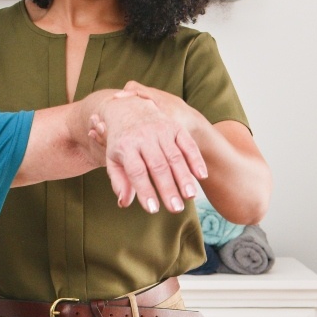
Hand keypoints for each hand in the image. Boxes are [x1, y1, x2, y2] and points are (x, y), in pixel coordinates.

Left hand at [89, 89, 205, 212]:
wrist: (130, 108)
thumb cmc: (121, 141)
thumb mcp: (113, 159)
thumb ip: (118, 181)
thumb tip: (125, 203)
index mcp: (126, 146)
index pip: (137, 172)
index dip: (145, 191)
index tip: (153, 209)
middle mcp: (144, 136)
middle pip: (158, 166)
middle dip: (168, 189)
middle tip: (176, 209)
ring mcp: (161, 130)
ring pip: (175, 157)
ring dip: (184, 178)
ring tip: (190, 197)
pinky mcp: (175, 127)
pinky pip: (188, 144)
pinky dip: (196, 160)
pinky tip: (202, 176)